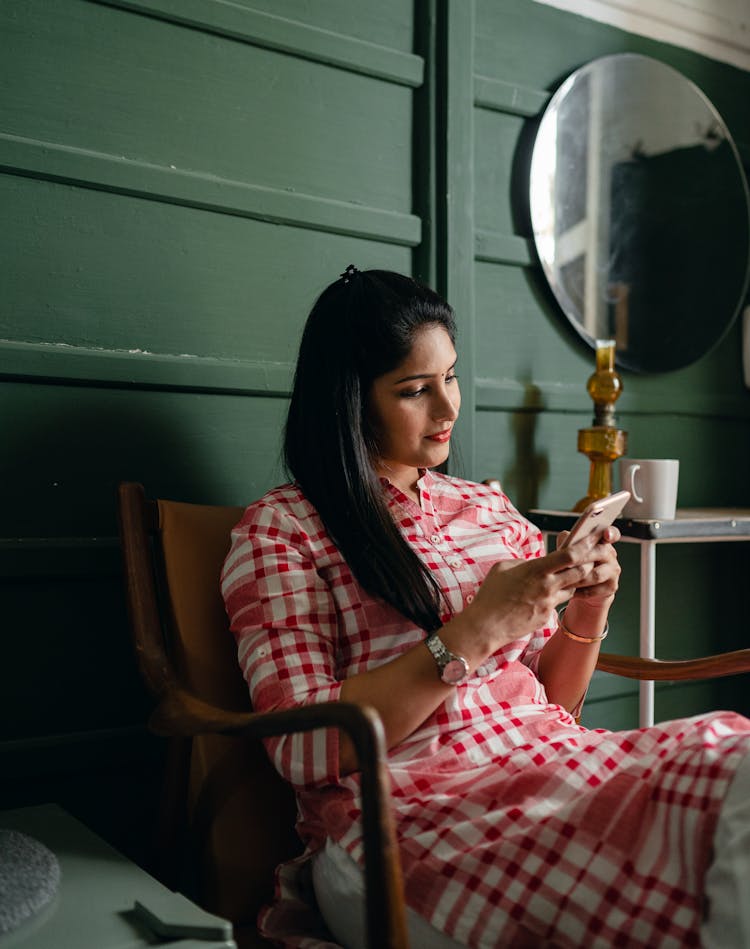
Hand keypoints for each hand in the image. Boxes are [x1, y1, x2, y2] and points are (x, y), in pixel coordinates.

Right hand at [460, 536, 614, 654]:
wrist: (485, 626)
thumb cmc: (490, 595)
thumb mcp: (503, 568)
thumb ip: (525, 562)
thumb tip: (536, 561)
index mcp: (536, 570)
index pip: (569, 555)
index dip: (585, 545)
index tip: (595, 537)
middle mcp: (546, 586)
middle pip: (581, 571)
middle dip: (591, 561)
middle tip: (597, 554)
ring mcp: (548, 603)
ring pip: (574, 587)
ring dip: (578, 579)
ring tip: (579, 571)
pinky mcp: (546, 617)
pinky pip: (559, 602)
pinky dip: (560, 595)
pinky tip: (552, 592)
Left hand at [556, 525, 620, 607]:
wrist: (584, 587)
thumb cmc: (576, 564)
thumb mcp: (571, 551)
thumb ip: (569, 541)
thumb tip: (564, 536)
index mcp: (603, 542)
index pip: (612, 533)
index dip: (610, 532)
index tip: (606, 534)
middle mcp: (611, 555)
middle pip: (599, 554)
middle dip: (581, 559)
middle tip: (566, 564)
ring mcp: (613, 571)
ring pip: (596, 575)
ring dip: (578, 579)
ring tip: (563, 581)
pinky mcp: (611, 587)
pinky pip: (594, 590)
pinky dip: (580, 592)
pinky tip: (570, 592)